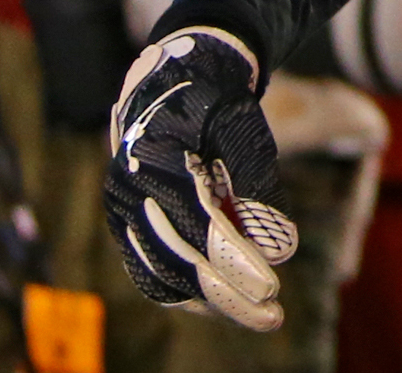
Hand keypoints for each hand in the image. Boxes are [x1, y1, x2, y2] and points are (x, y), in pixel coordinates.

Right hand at [104, 27, 300, 329]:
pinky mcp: (123, 224)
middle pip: (179, 261)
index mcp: (157, 160)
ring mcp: (120, 210)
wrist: (170, 85)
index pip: (200, 227)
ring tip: (253, 312)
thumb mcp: (244, 127)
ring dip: (208, 300)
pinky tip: (218, 301)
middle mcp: (129, 191)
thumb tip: (281, 249)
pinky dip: (182, 291)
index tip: (272, 289)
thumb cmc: (214, 104)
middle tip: (272, 316)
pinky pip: (147, 270)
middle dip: (228, 294)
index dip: (236, 262)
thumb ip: (259, 183)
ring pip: (160, 274)